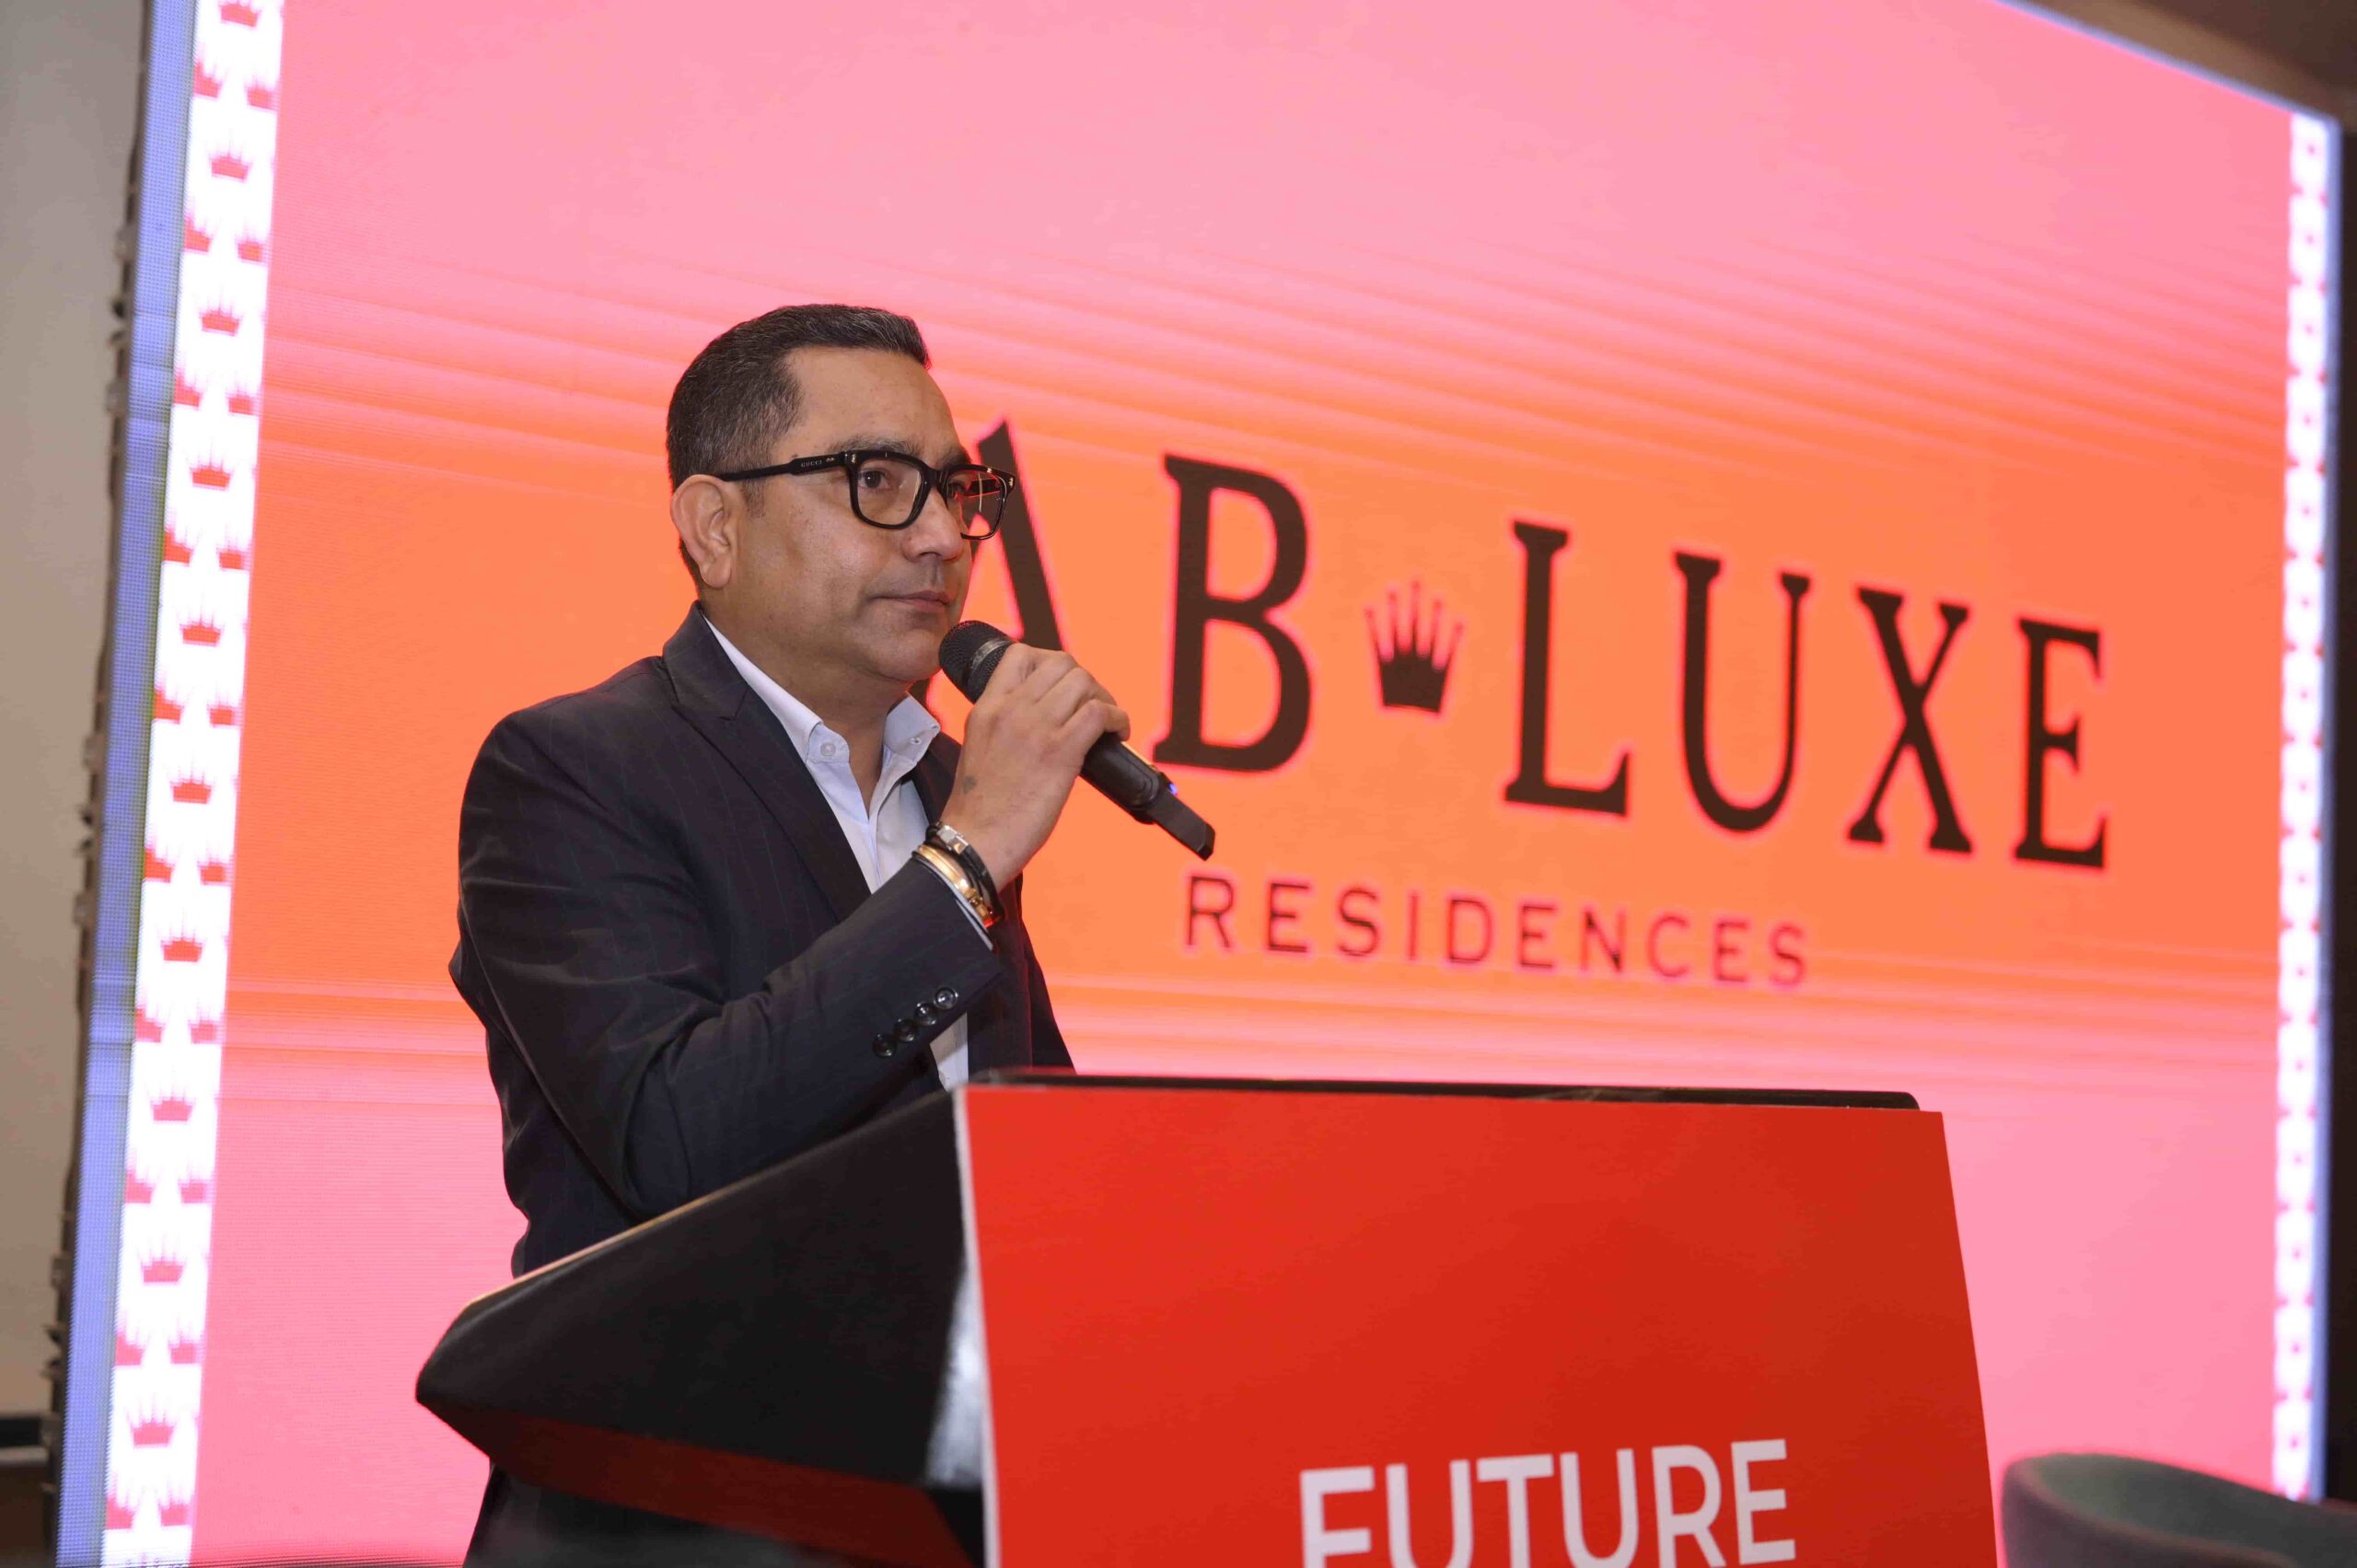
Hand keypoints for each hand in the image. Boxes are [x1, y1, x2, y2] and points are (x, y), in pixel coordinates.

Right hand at [938, 645, 1129, 887]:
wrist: (973, 841)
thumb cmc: (979, 808)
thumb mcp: (980, 748)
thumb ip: (1005, 727)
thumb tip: (1045, 723)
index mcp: (987, 707)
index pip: (1021, 654)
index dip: (1051, 664)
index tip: (1063, 688)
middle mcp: (1011, 709)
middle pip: (1061, 663)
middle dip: (1085, 681)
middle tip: (1092, 707)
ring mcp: (1036, 728)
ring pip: (1083, 682)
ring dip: (1104, 698)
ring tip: (1108, 722)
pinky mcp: (1060, 752)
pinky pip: (1099, 713)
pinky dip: (1117, 719)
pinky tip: (1118, 734)